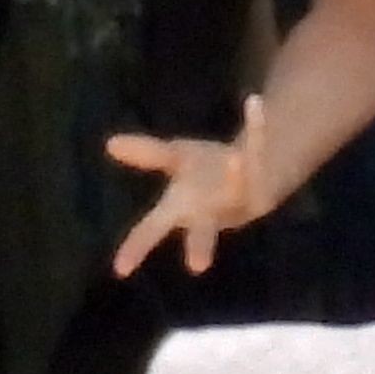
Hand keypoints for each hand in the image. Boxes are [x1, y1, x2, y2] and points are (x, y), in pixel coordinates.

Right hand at [105, 94, 270, 277]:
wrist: (251, 170)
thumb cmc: (204, 172)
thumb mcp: (175, 158)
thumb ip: (146, 153)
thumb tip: (110, 143)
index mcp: (181, 207)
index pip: (152, 229)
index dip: (135, 247)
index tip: (120, 270)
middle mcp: (209, 211)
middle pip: (201, 230)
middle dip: (199, 244)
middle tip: (197, 266)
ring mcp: (238, 201)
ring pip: (237, 189)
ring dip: (235, 174)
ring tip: (235, 158)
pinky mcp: (263, 185)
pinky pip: (258, 148)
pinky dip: (256, 126)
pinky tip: (254, 104)